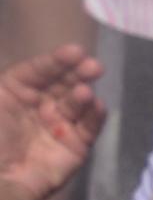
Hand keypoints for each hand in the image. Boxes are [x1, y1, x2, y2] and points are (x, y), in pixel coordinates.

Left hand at [0, 44, 104, 199]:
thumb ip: (9, 84)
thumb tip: (33, 68)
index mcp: (12, 94)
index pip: (37, 71)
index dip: (55, 61)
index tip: (74, 51)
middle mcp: (37, 107)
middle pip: (62, 83)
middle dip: (78, 73)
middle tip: (93, 66)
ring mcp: (56, 127)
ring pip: (76, 103)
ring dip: (83, 95)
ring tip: (84, 93)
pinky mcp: (75, 148)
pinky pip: (90, 128)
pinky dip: (95, 116)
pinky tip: (96, 106)